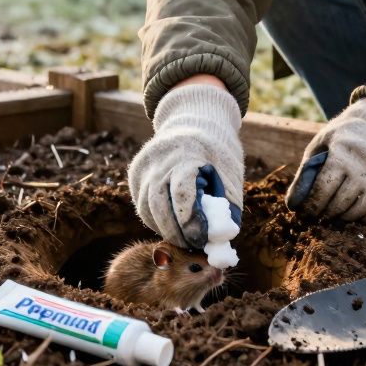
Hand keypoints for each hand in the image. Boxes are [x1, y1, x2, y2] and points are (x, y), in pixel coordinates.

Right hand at [127, 83, 244, 247]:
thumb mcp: (230, 173)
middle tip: (194, 245)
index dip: (191, 222)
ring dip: (166, 228)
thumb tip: (220, 241)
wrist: (194, 119)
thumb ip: (226, 207)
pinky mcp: (135, 174)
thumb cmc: (217, 151)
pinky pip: (143, 205)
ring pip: (147, 209)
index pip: (182, 194)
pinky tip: (173, 224)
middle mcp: (157, 159)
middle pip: (159, 205)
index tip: (202, 240)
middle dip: (177, 231)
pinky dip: (157, 219)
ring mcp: (143, 166)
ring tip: (186, 237)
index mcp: (185, 153)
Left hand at [285, 99, 365, 222]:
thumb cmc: (345, 136)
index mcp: (341, 154)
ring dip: (340, 216)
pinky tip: (352, 209)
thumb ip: (307, 170)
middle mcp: (363, 169)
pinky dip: (358, 217)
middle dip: (324, 213)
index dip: (310, 205)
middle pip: (336, 205)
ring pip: (353, 213)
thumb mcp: (323, 142)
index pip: (321, 191)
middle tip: (318, 214)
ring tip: (334, 211)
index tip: (306, 211)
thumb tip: (294, 202)